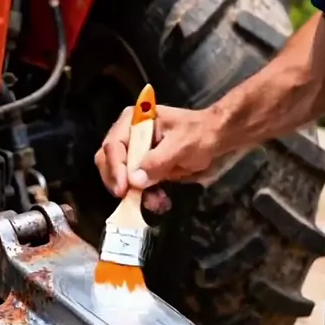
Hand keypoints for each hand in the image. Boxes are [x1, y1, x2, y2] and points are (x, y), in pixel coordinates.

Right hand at [94, 103, 228, 199]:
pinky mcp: (142, 168)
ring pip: (120, 177)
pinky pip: (134, 186)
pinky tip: (160, 202)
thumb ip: (157, 161)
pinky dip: (144, 197)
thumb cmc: (200, 134)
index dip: (115, 169)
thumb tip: (135, 180)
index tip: (124, 189)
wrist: (216, 138)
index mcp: (133, 121)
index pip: (113, 146)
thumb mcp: (181, 145)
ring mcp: (134, 153)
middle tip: (132, 200)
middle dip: (120, 183)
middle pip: (108, 162)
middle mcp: (128, 135)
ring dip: (133, 194)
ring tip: (156, 203)